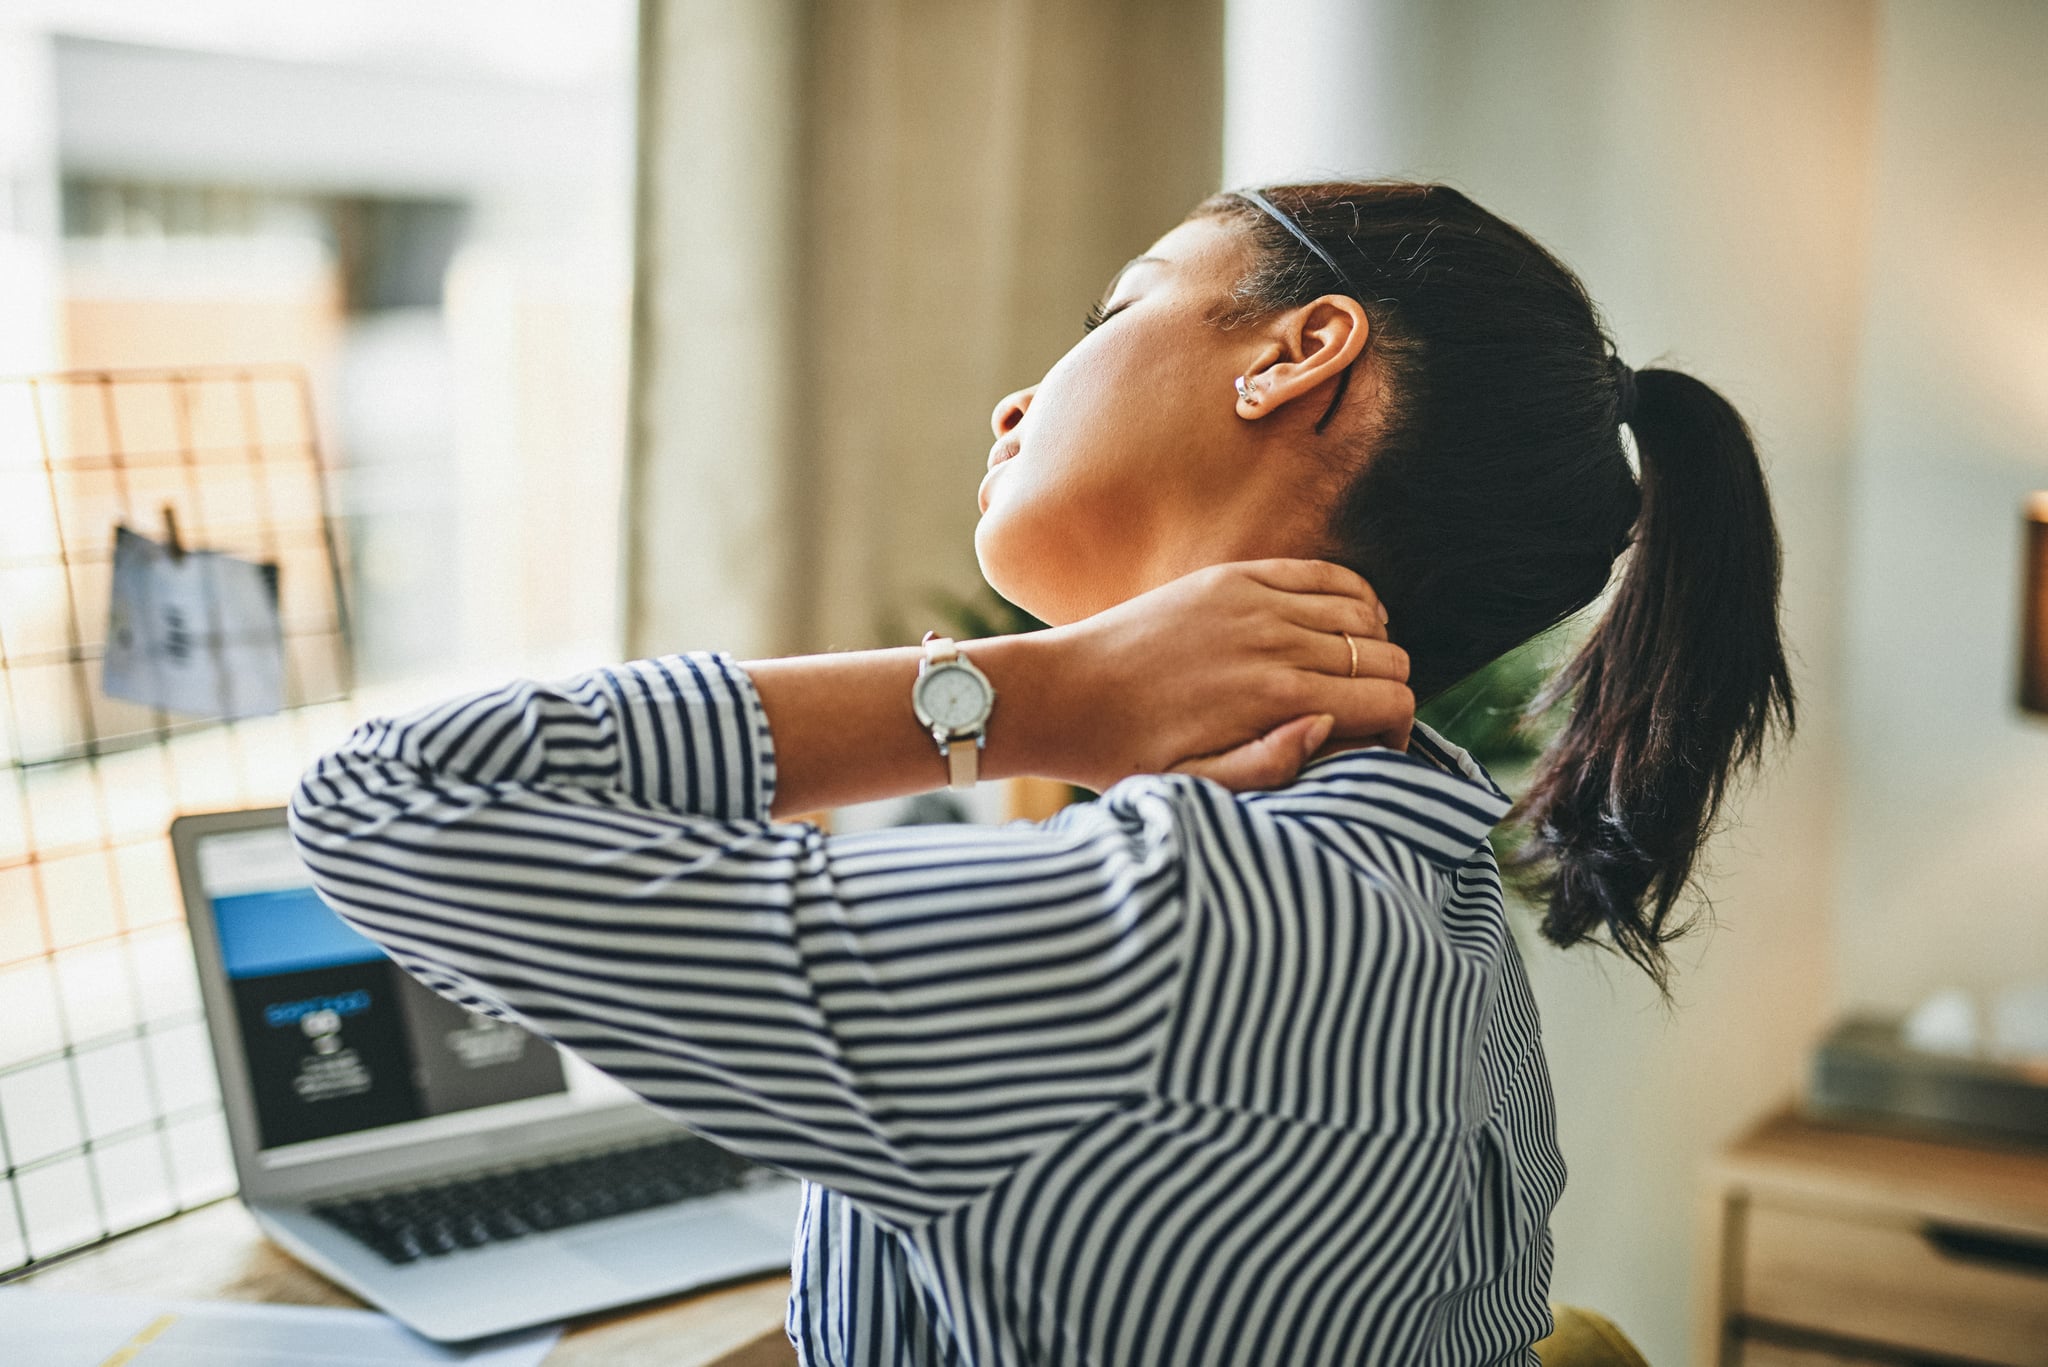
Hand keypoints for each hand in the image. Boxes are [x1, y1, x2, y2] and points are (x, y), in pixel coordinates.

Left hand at [1035, 559, 1412, 792]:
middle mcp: (1278, 642)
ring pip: (1366, 613)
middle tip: (1362, 718)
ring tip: (1348, 677)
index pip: (1391, 700)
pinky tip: (1340, 626)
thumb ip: (1274, 765)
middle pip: (1386, 656)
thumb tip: (1333, 727)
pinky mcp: (1236, 577)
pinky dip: (1351, 597)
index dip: (1399, 730)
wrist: (1066, 694)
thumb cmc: (1131, 753)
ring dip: (1371, 646)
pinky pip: (1324, 574)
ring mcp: (1258, 601)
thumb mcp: (1200, 785)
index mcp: (1278, 700)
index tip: (1374, 749)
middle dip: (1387, 691)